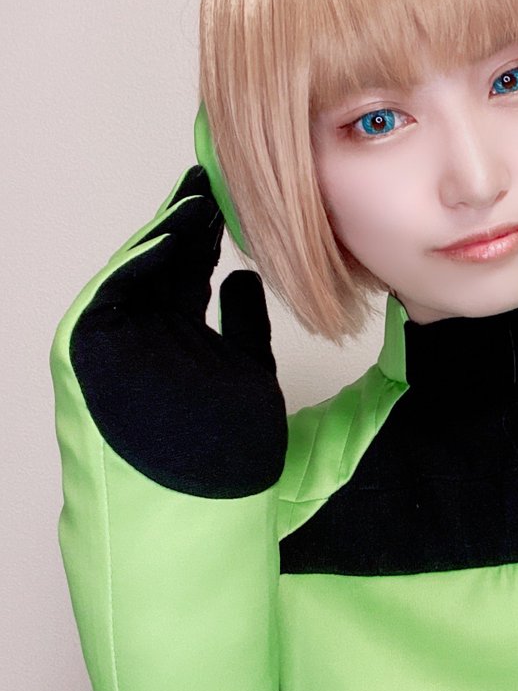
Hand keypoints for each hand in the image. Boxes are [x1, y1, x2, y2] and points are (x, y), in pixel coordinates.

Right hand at [62, 165, 286, 497]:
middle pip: (169, 264)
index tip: (246, 204)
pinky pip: (118, 285)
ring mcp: (119, 340)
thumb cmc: (230, 466)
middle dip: (196, 223)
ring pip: (144, 268)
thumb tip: (254, 284)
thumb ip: (252, 330)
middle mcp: (149, 337)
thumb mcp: (254, 379)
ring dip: (173, 229)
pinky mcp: (91, 342)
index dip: (217, 239)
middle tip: (224, 179)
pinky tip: (182, 222)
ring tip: (205, 191)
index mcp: (182, 344)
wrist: (196, 510)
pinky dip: (147, 253)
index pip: (195, 276)